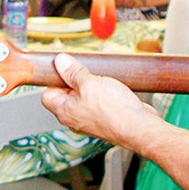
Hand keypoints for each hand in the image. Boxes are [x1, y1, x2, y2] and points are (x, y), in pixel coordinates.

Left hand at [41, 53, 160, 146]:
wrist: (140, 127)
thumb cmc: (114, 111)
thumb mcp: (90, 84)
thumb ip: (73, 72)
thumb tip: (60, 62)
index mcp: (65, 112)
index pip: (48, 95)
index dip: (54, 80)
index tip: (63, 67)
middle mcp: (76, 117)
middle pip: (68, 94)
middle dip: (76, 78)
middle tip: (84, 67)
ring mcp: (92, 118)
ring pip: (86, 95)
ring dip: (93, 82)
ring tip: (100, 73)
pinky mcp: (107, 117)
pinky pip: (101, 99)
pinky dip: (105, 89)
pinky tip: (112, 81)